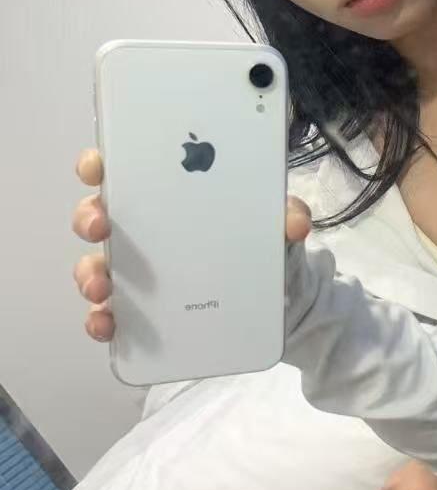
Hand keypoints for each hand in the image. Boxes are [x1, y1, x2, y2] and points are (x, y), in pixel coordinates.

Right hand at [71, 147, 312, 342]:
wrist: (278, 299)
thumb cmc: (262, 244)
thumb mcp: (277, 225)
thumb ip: (287, 214)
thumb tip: (295, 223)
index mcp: (167, 194)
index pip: (123, 168)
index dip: (100, 164)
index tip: (99, 168)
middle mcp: (141, 229)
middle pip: (97, 214)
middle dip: (89, 217)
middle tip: (102, 226)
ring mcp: (135, 271)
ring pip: (95, 266)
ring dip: (90, 274)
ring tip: (104, 288)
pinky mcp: (140, 311)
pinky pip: (110, 314)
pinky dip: (102, 320)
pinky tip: (108, 326)